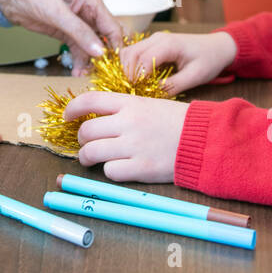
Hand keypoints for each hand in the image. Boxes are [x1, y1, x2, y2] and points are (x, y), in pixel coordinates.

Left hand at [0, 0, 125, 70]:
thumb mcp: (57, 14)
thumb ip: (80, 32)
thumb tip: (100, 52)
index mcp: (92, 0)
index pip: (112, 27)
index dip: (116, 46)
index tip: (116, 66)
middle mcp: (89, 12)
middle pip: (106, 38)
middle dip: (104, 56)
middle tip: (100, 73)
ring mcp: (79, 23)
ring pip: (93, 46)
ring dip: (90, 62)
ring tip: (82, 74)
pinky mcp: (68, 33)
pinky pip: (80, 49)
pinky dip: (80, 60)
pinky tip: (76, 71)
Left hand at [66, 92, 188, 182]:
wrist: (205, 139)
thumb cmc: (178, 122)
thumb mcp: (150, 104)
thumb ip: (124, 109)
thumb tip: (97, 116)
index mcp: (130, 103)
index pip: (90, 100)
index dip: (72, 109)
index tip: (67, 117)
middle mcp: (128, 122)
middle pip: (86, 131)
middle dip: (81, 140)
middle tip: (86, 144)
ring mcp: (134, 145)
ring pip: (92, 152)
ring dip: (87, 158)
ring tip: (92, 160)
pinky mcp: (141, 168)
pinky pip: (110, 171)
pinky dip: (110, 171)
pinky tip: (118, 168)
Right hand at [120, 30, 236, 95]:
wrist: (217, 47)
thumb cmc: (209, 60)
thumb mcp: (195, 77)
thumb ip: (173, 85)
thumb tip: (152, 93)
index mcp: (170, 44)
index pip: (144, 59)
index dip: (138, 77)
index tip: (138, 91)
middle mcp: (158, 38)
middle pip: (131, 53)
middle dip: (128, 73)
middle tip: (132, 90)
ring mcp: (153, 39)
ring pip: (129, 51)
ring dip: (127, 68)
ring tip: (134, 85)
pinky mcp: (152, 44)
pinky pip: (134, 52)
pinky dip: (130, 65)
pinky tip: (137, 78)